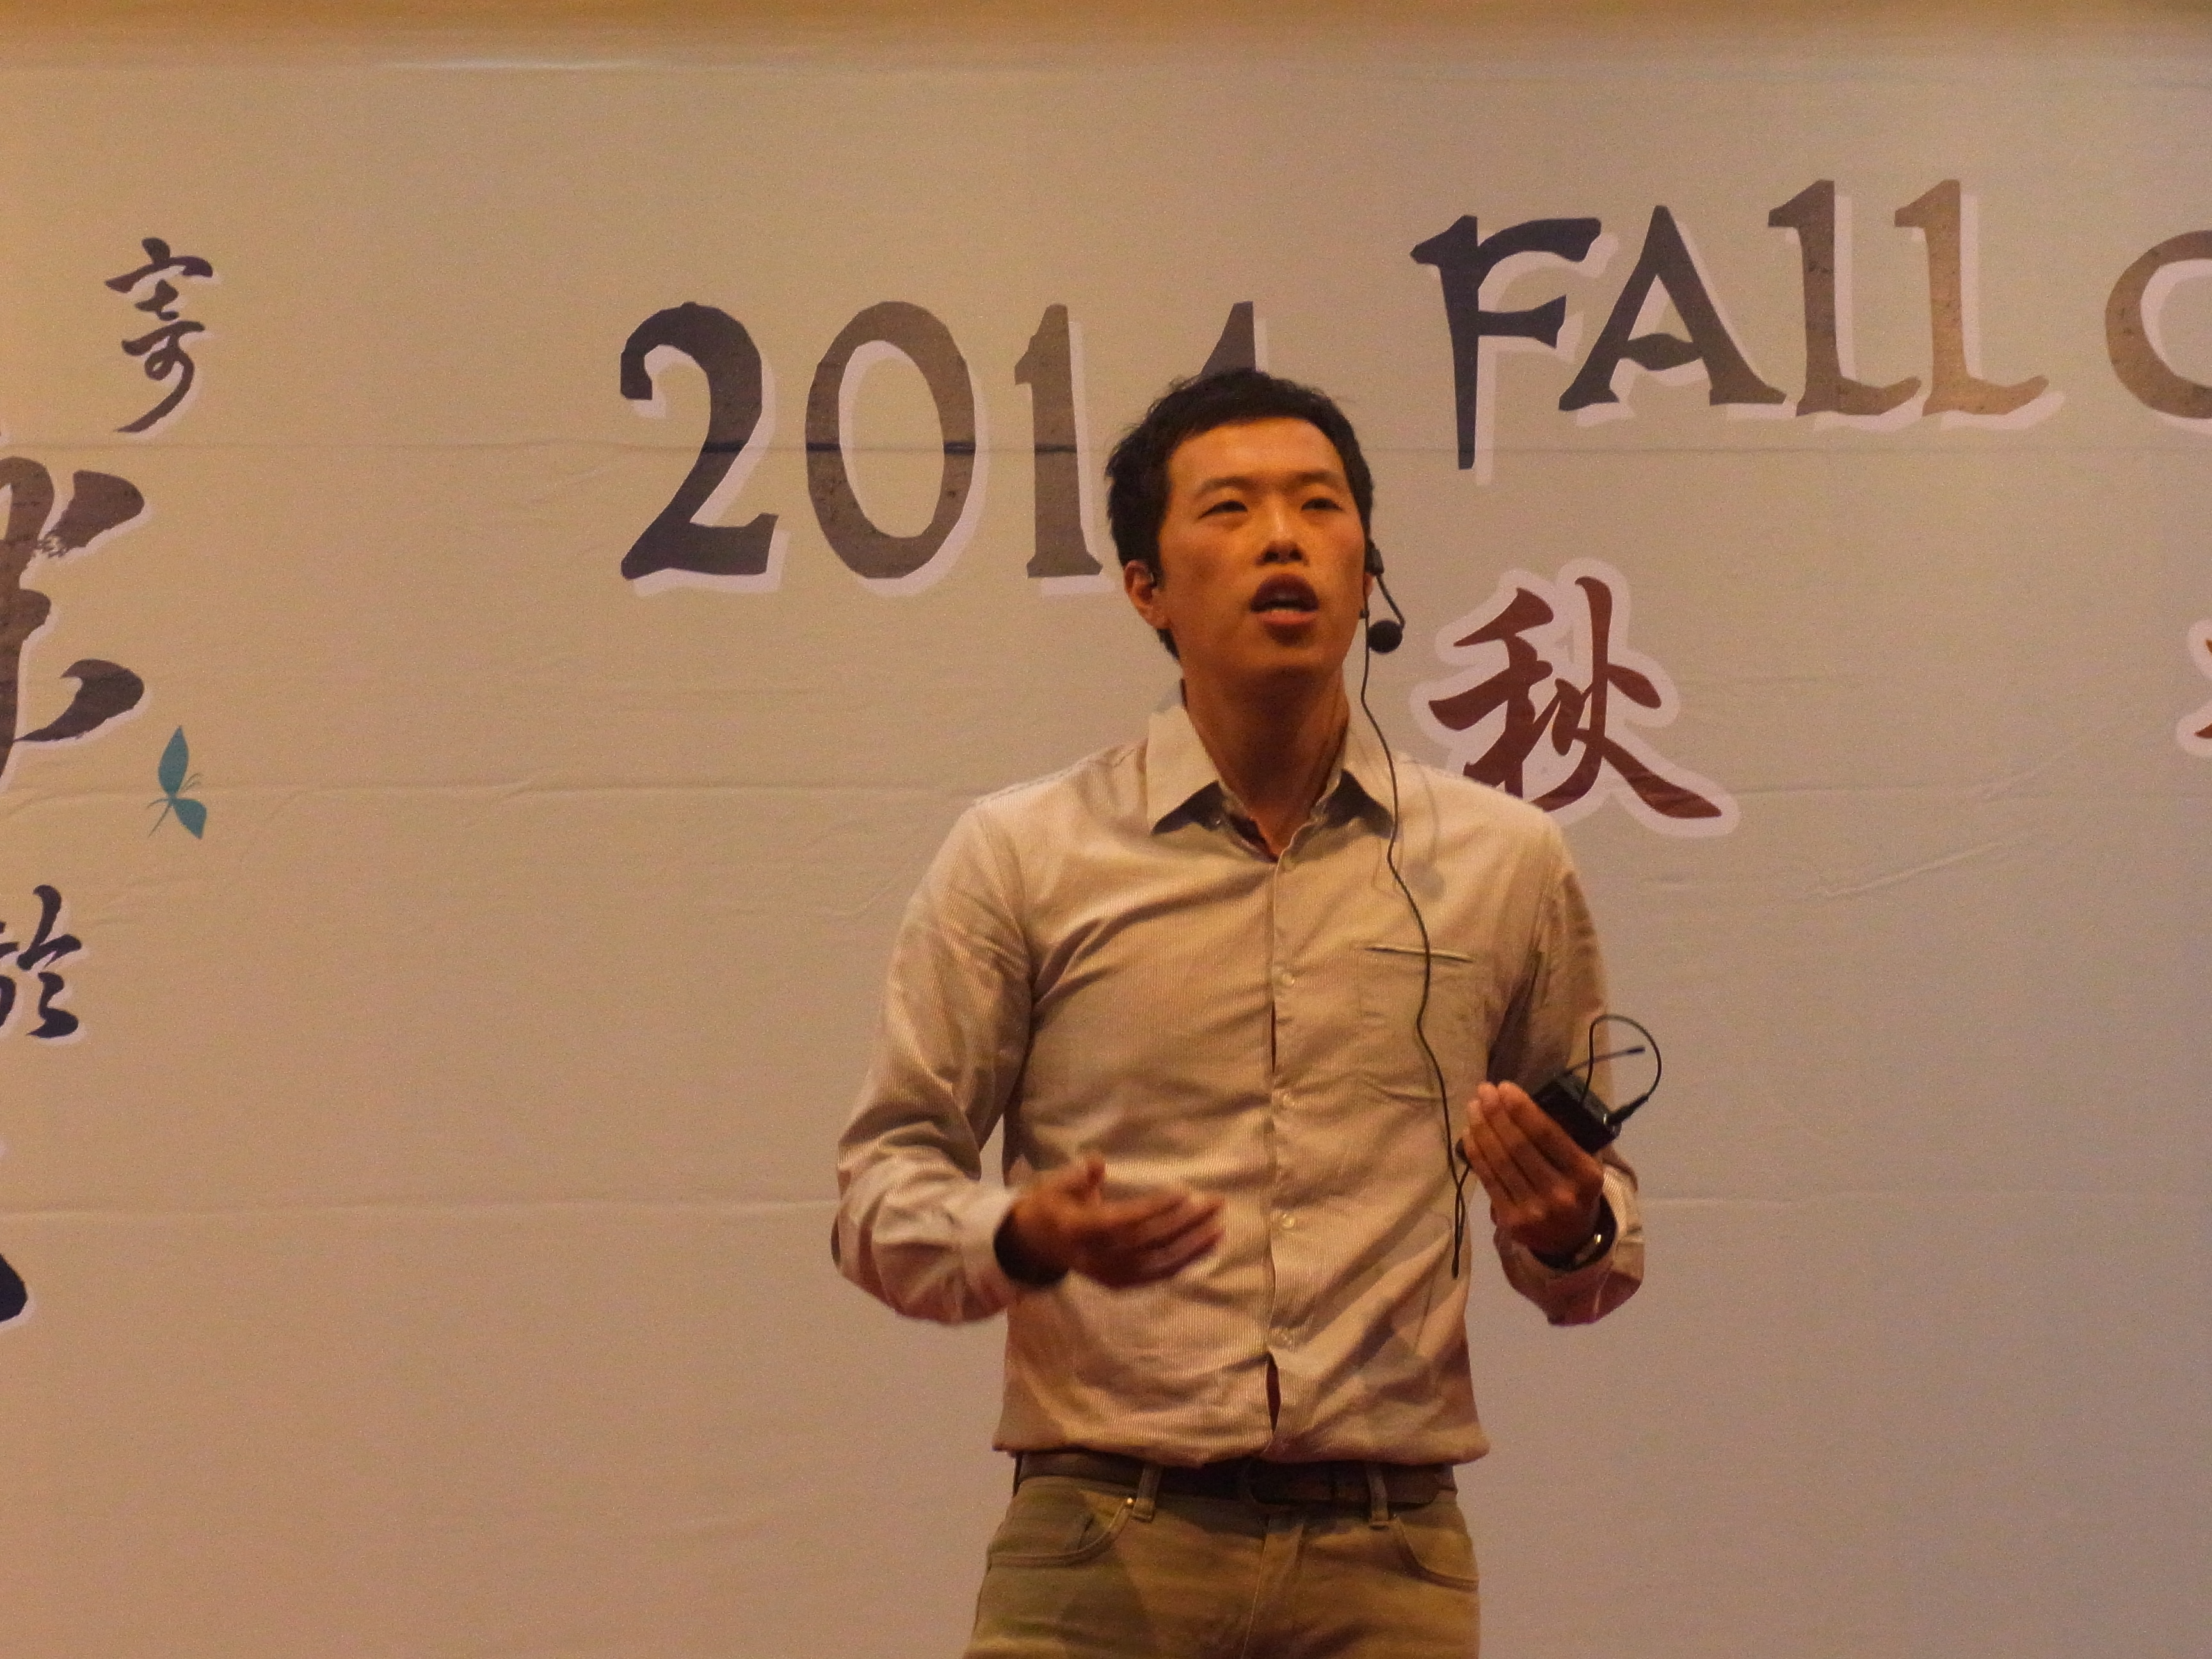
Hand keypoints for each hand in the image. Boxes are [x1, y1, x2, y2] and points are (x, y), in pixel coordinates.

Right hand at [1003, 1155, 1224, 1288]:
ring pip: (1159, 1263)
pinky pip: (1158, 1275)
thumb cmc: (1051, 1207)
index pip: (1124, 1221)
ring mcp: (1111, 1275)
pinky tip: (1208, 1246)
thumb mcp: (1055, 1186)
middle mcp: (1098, 1258)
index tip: (1184, 1192)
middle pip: (1148, 1242)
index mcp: (1079, 1231)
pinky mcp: (1121, 1284)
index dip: (1155, 1209)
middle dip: (1185, 1224)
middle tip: (1215, 1202)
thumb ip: (1077, 1176)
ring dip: (1193, 1246)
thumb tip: (1097, 1162)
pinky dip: (1186, 1262)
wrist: (1035, 1247)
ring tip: (1219, 1226)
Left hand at [1460, 1082, 1605, 1259]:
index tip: (1504, 1087)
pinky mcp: (1511, 1221)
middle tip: (1484, 1090)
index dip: (1522, 1109)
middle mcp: (1561, 1194)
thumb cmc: (1576, 1189)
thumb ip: (1563, 1138)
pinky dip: (1476, 1153)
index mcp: (1586, 1175)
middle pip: (1518, 1146)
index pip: (1547, 1135)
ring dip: (1482, 1128)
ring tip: (1473, 1107)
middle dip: (1497, 1113)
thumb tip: (1523, 1102)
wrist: (1572, 1240)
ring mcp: (1534, 1210)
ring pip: (1499, 1161)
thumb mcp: (1585, 1165)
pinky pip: (1488, 1180)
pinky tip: (1469, 1133)